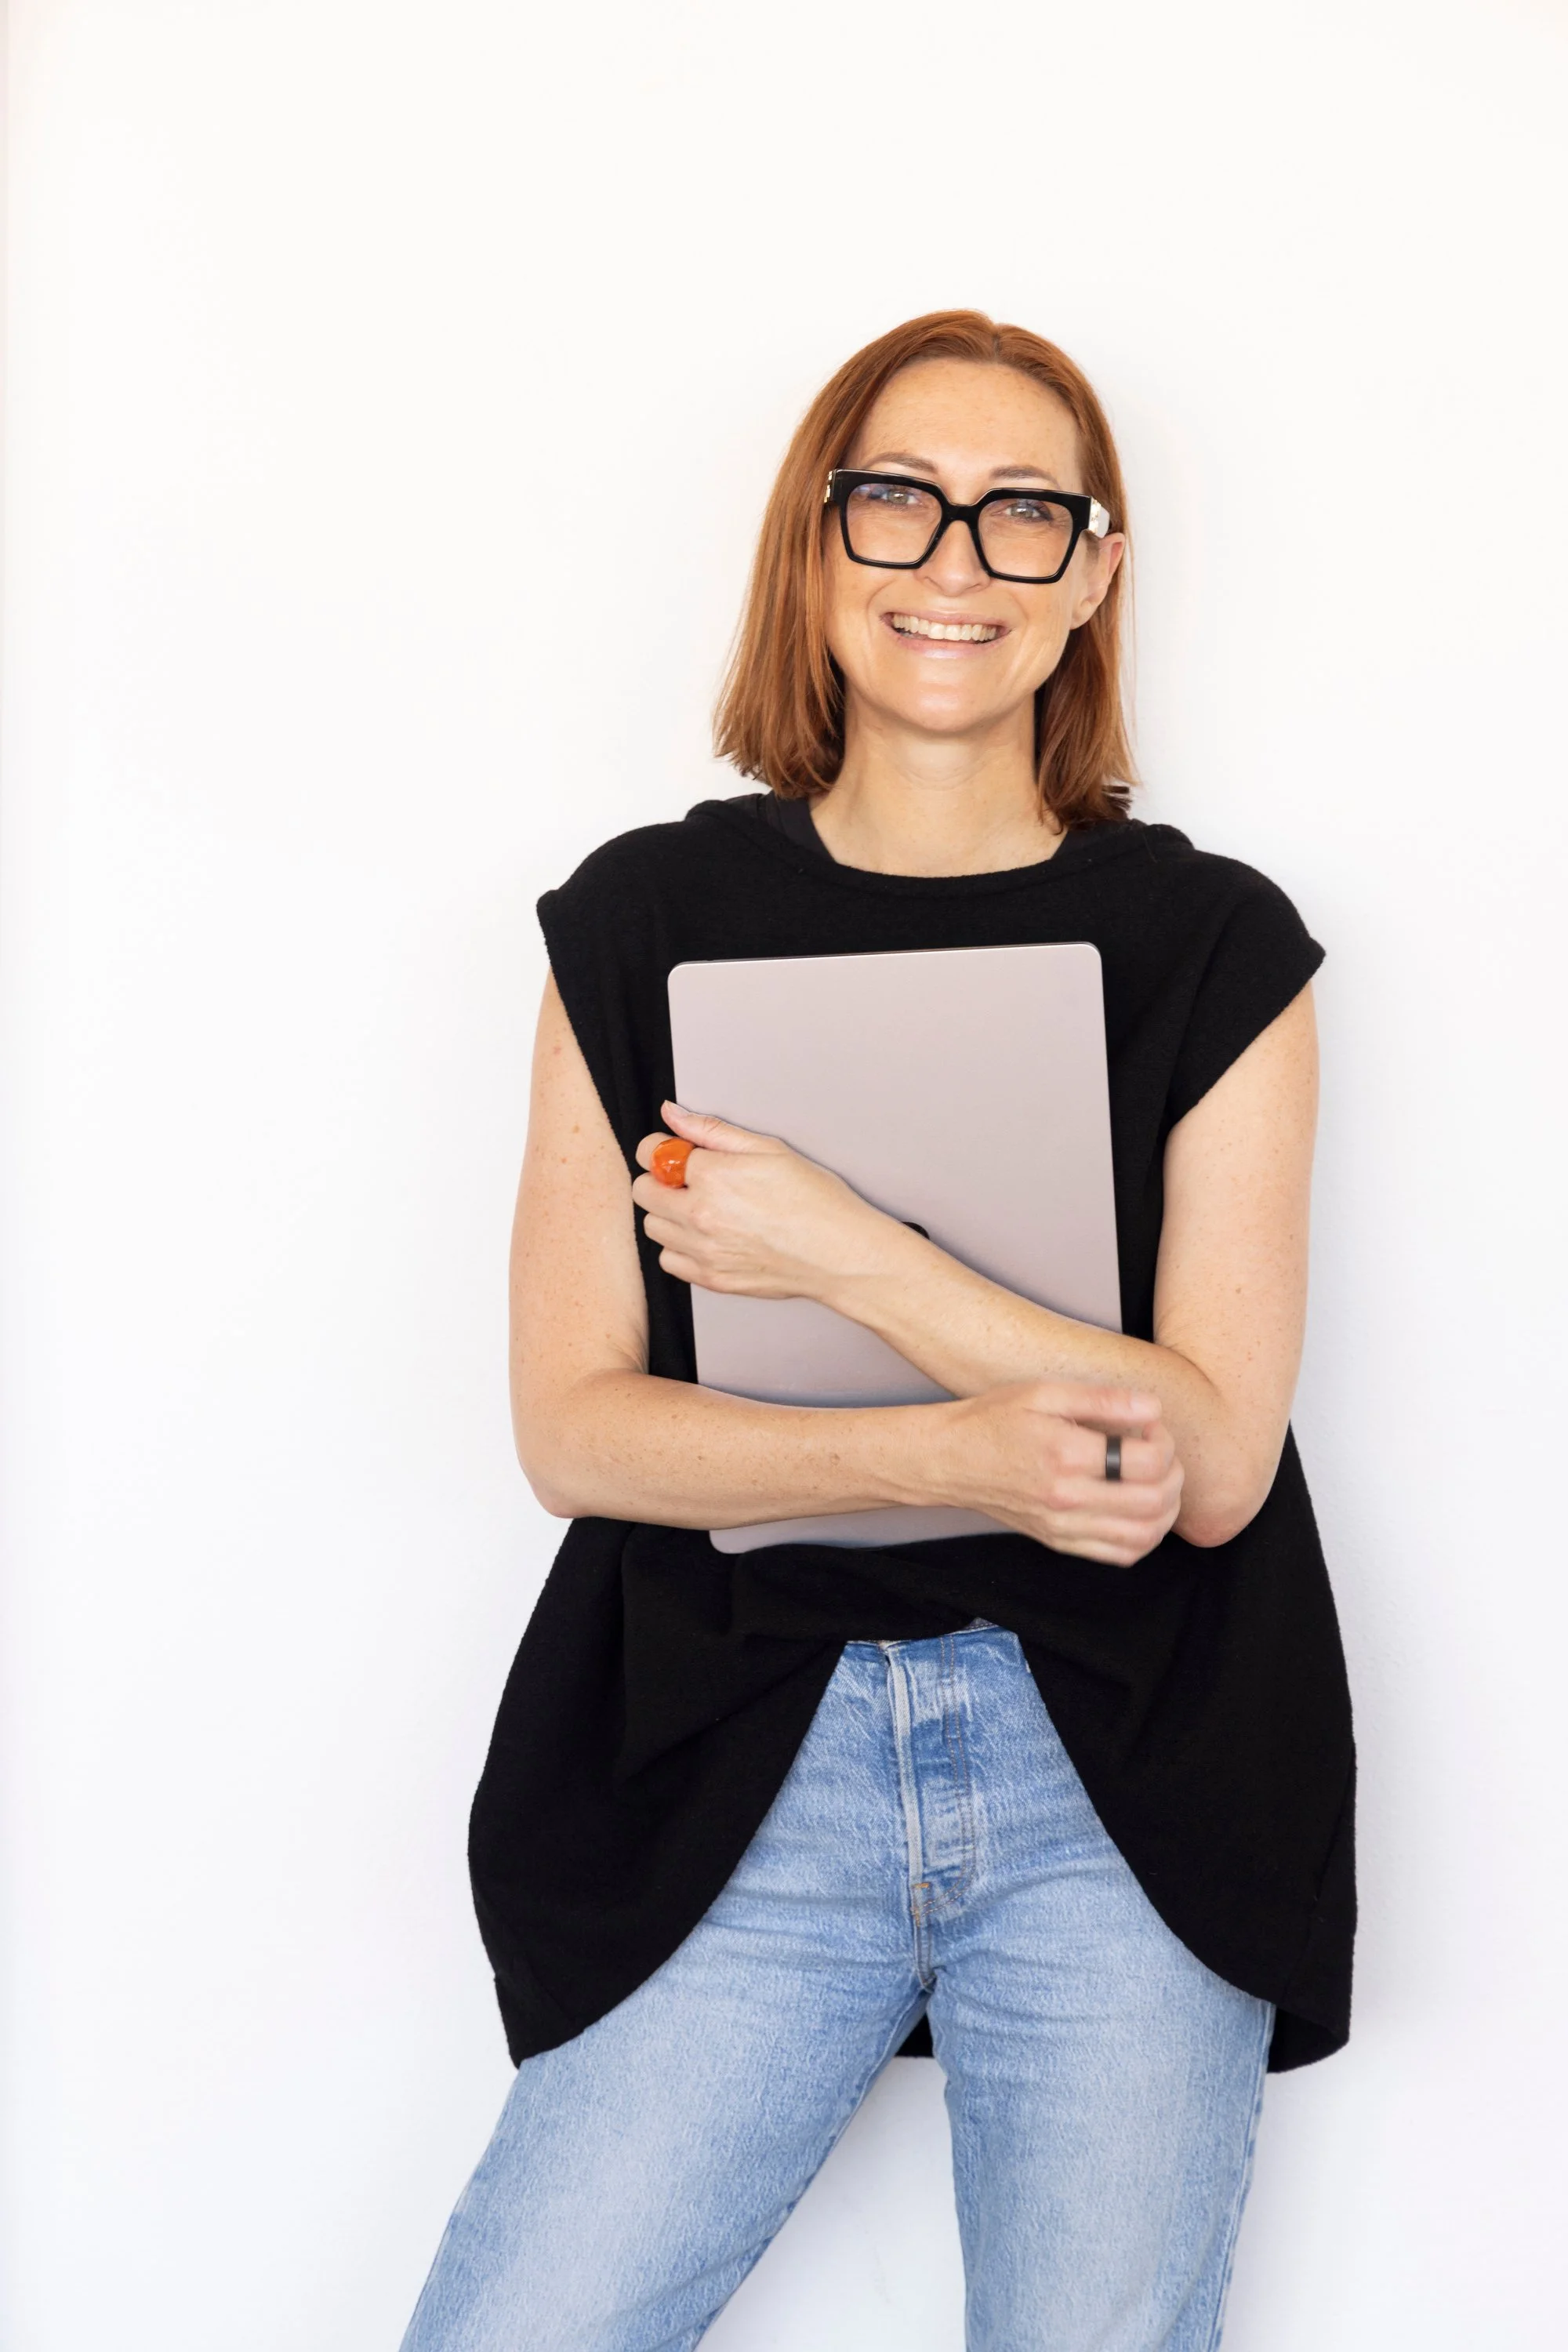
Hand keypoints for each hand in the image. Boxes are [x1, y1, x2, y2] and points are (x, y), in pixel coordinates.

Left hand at [632, 1102, 894, 1300]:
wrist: (838, 1253)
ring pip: (653, 1227)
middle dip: (660, 1180)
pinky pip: (669, 1261)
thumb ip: (712, 1130)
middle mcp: (699, 1215)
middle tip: (687, 1179)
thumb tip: (674, 1114)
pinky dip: (679, 1248)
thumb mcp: (768, 1149)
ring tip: (701, 1209)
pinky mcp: (711, 1278)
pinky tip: (705, 1237)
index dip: (661, 1147)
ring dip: (668, 1214)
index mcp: (712, 1176)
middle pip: (643, 1191)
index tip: (675, 1151)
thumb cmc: (815, 1202)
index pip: (651, 1153)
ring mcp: (703, 1250)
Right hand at [927, 1381, 1183, 1566]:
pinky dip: (1146, 1537)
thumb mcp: (1045, 1393)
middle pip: (1153, 1500)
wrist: (950, 1460)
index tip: (1149, 1424)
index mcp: (1065, 1456)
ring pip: (1144, 1535)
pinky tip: (1142, 1510)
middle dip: (1173, 1472)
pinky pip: (1121, 1555)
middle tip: (1160, 1449)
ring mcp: (1063, 1527)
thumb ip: (1102, 1400)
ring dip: (1167, 1508)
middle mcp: (1067, 1499)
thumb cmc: (994, 1420)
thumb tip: (1153, 1407)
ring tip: (1159, 1480)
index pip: (1147, 1461)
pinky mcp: (1059, 1542)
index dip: (1163, 1439)